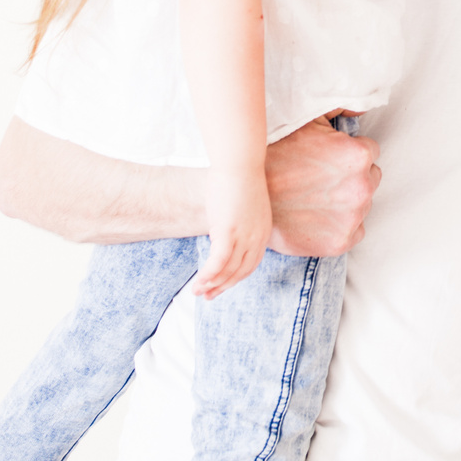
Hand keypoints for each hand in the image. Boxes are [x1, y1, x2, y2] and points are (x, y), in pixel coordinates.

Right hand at [193, 163, 268, 298]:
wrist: (239, 163)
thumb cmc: (237, 177)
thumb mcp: (243, 204)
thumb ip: (237, 220)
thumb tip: (221, 228)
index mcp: (263, 231)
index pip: (250, 264)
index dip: (235, 278)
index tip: (221, 285)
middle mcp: (257, 237)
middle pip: (241, 272)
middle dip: (223, 287)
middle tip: (207, 297)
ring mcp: (244, 236)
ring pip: (228, 270)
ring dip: (212, 285)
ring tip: (197, 292)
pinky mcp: (229, 232)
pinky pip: (218, 262)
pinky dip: (209, 275)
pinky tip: (199, 282)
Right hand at [264, 117, 378, 256]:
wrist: (247, 192)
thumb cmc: (277, 152)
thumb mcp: (309, 120)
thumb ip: (341, 108)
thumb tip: (362, 109)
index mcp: (358, 155)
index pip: (370, 153)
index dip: (348, 154)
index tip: (329, 160)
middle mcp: (362, 187)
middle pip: (370, 180)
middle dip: (351, 178)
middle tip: (322, 179)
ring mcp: (352, 217)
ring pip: (362, 206)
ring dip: (346, 202)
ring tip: (316, 198)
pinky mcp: (340, 242)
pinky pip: (355, 233)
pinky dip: (341, 227)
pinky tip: (319, 217)